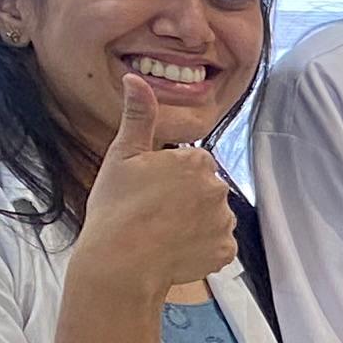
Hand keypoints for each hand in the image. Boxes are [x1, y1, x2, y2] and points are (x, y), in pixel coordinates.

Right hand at [78, 75, 239, 300]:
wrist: (121, 262)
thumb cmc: (117, 208)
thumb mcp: (122, 155)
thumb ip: (138, 116)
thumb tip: (136, 80)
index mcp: (198, 162)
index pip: (192, 163)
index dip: (169, 176)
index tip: (149, 188)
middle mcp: (219, 189)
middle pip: (205, 189)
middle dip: (185, 197)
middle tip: (152, 211)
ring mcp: (225, 222)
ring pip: (212, 216)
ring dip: (194, 222)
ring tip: (161, 232)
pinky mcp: (225, 252)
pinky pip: (217, 245)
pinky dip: (200, 247)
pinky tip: (174, 248)